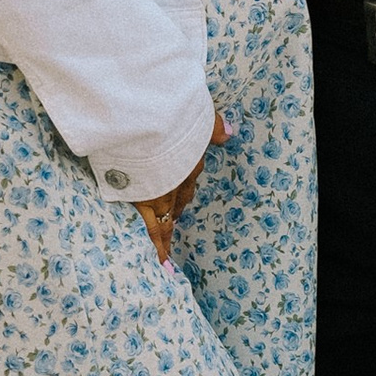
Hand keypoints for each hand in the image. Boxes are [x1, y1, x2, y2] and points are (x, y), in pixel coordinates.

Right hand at [134, 116, 228, 262]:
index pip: (190, 176)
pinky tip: (162, 260)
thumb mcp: (200, 116)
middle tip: (175, 220)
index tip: (183, 195)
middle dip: (177, 210)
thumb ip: (214, 127)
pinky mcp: (145, 201)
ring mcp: (163, 193)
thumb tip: (230, 134)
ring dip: (169, 234)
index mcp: (190, 157)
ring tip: (167, 249)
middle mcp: (179, 179)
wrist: (151, 124)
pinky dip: (159, 246)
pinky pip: (153, 229)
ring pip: (168, 218)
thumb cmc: (173, 115)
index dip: (185, 187)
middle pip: (180, 198)